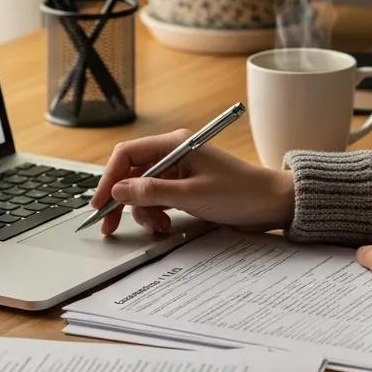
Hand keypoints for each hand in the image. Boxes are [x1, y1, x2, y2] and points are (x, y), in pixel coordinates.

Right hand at [90, 129, 294, 235]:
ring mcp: (180, 172)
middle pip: (133, 174)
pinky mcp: (186, 188)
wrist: (271, 203)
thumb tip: (118, 191)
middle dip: (122, 200)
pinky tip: (166, 226)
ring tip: (158, 227)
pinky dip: (157, 214)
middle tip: (110, 226)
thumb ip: (152, 192)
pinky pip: (159, 199)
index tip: (100, 204)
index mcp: (176, 144)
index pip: (128, 154)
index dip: (109, 178)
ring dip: (143, 211)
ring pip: (144, 190)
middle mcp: (175, 154)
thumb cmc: (239, 193)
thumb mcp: (192, 195)